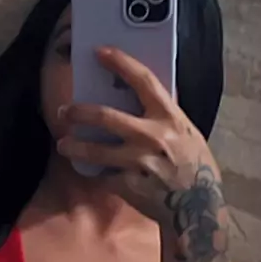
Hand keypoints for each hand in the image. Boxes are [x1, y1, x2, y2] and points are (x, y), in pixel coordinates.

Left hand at [57, 48, 226, 234]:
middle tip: (64, 111)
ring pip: (94, 151)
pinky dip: (96, 174)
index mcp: (170, 118)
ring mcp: (139, 162)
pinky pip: (103, 176)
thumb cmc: (194, 167)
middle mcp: (153, 137)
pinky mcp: (128, 185)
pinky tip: (91, 173)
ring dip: (73, 147)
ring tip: (63, 145)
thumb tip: (137, 97)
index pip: (143, 81)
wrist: (197, 208)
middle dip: (79, 112)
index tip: (100, 52)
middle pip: (105, 116)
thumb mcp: (186, 134)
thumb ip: (163, 117)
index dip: (120, 62)